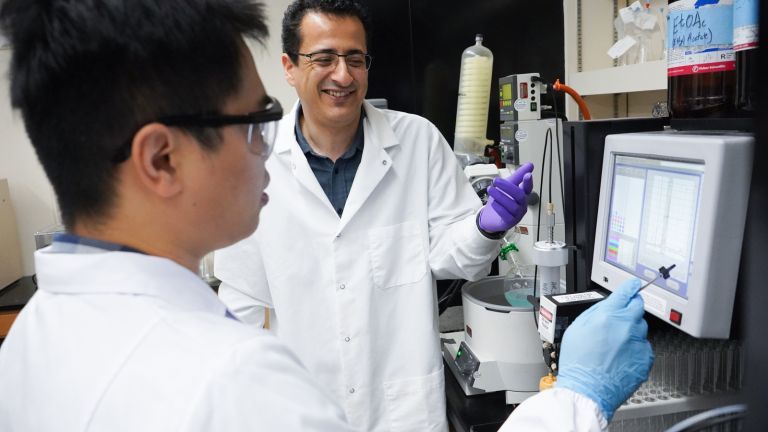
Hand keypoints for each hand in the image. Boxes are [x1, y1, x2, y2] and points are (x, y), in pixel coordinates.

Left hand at [477, 162, 533, 232]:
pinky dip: (499, 208)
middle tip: (496, 181)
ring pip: (512, 205)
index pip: (528, 188)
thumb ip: (518, 176)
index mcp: (523, 195)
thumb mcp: (508, 186)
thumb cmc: (502, 200)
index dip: (528, 182)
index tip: (528, 174)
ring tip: (490, 189)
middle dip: (508, 187)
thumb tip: (530, 164)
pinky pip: (506, 215)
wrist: (491, 218)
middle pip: (519, 196)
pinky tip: (493, 202)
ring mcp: (517, 214)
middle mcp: (522, 205)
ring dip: (500, 196)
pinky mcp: (509, 222)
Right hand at [556, 279, 653, 420]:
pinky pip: (644, 347)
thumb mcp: (577, 327)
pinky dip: (635, 349)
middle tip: (620, 319)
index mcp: (608, 315)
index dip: (631, 287)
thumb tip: (610, 304)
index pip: (626, 293)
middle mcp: (626, 326)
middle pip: (638, 307)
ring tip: (615, 346)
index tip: (634, 285)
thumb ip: (596, 312)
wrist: (587, 389)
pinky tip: (621, 357)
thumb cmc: (578, 362)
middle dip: (631, 309)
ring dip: (632, 331)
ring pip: (641, 328)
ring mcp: (638, 343)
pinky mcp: (645, 358)